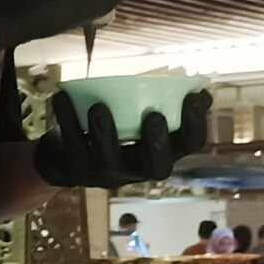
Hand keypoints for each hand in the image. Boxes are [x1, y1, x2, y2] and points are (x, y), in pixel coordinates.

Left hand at [35, 87, 211, 190]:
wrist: (65, 157)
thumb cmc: (115, 128)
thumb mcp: (141, 117)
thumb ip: (168, 104)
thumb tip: (201, 90)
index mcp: (163, 151)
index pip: (189, 145)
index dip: (196, 124)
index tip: (194, 98)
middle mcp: (139, 168)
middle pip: (157, 166)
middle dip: (157, 143)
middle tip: (153, 116)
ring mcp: (108, 174)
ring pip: (108, 161)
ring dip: (104, 134)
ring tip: (98, 107)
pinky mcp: (77, 171)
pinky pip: (72, 147)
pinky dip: (67, 120)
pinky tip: (62, 97)